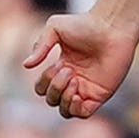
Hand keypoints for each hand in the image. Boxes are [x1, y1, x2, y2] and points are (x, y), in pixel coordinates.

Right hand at [22, 11, 138, 119]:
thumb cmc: (86, 24)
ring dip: (63, 98)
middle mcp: (73, 80)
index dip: (45, 81)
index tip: (58, 63)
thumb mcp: (54, 28)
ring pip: (65, 111)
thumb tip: (26, 65)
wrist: (112, 27)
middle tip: (68, 70)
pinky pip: (83, 114)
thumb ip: (39, 46)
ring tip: (74, 79)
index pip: (43, 88)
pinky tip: (77, 93)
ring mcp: (86, 89)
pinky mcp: (100, 94)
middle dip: (54, 88)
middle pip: (52, 100)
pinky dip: (75, 108)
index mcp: (62, 67)